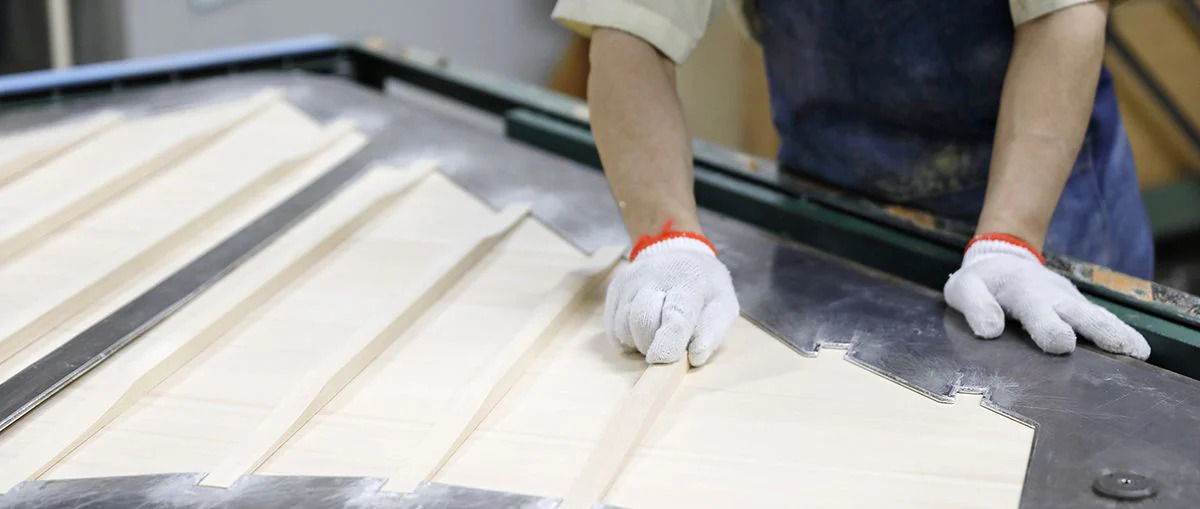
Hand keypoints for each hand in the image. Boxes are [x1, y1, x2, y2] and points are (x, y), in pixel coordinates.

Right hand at [605, 237, 738, 365]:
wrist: (677, 251)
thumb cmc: (704, 286)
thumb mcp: (723, 304)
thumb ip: (713, 331)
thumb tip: (695, 357)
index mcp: (688, 281)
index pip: (675, 313)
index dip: (668, 340)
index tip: (661, 359)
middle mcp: (653, 276)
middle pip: (642, 321)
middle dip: (653, 344)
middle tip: (669, 344)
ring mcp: (630, 281)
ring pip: (623, 326)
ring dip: (639, 341)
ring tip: (656, 333)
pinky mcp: (615, 288)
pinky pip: (612, 326)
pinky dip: (626, 337)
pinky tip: (641, 329)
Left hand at [944, 236, 1149, 358]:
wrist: (1002, 257)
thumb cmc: (981, 281)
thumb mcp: (964, 289)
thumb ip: (975, 306)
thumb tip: (990, 331)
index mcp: (1023, 292)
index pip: (1039, 313)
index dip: (1050, 328)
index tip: (1064, 344)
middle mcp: (1053, 296)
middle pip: (1081, 314)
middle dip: (1101, 331)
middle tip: (1123, 350)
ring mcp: (1069, 301)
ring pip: (1097, 316)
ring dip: (1118, 333)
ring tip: (1139, 353)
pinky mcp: (1077, 307)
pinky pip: (1100, 319)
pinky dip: (1119, 331)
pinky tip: (1136, 349)